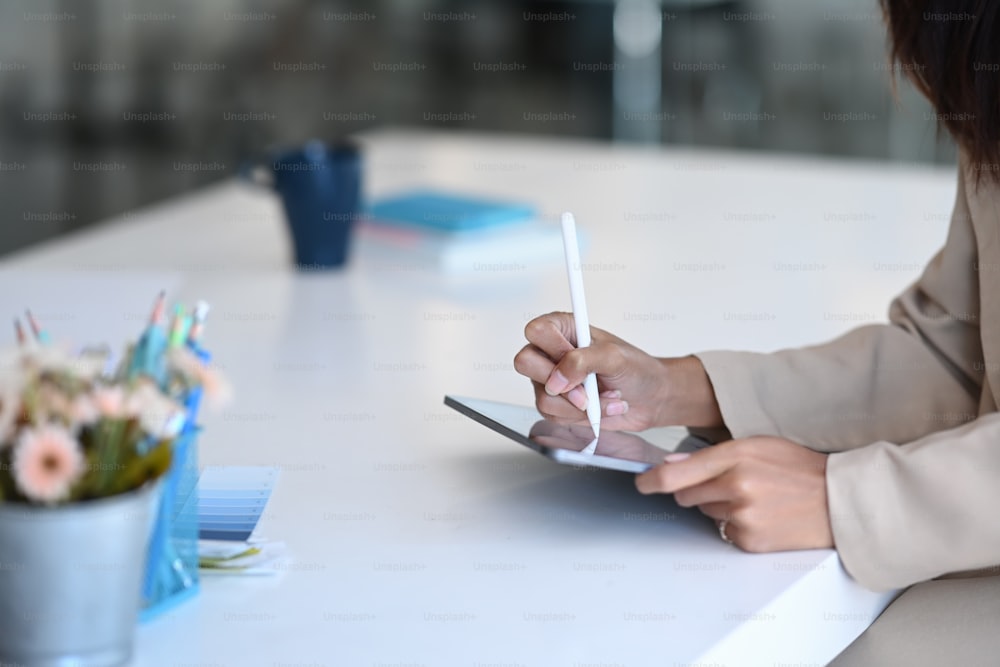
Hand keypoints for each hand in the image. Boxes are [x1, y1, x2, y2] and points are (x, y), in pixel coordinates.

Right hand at [513, 312, 721, 430]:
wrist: (650, 399)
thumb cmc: (636, 370)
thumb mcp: (614, 357)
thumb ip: (583, 361)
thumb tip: (557, 378)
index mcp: (564, 329)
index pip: (536, 331)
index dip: (553, 349)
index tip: (574, 359)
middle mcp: (551, 353)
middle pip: (526, 363)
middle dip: (561, 383)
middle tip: (587, 390)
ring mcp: (551, 380)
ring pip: (542, 396)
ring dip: (579, 404)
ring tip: (604, 398)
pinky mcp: (556, 404)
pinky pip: (552, 415)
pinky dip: (580, 416)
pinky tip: (599, 408)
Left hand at [635, 436, 832, 551]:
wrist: (840, 501)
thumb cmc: (800, 469)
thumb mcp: (758, 445)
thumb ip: (712, 455)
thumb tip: (672, 466)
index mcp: (737, 456)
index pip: (677, 474)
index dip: (652, 480)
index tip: (642, 483)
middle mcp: (737, 486)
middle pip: (686, 495)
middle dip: (696, 490)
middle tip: (727, 485)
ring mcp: (743, 516)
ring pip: (705, 513)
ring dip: (718, 507)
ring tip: (754, 499)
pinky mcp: (750, 541)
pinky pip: (724, 533)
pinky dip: (735, 526)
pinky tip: (761, 516)